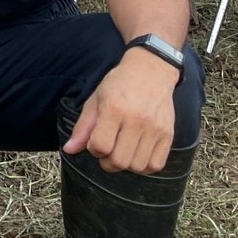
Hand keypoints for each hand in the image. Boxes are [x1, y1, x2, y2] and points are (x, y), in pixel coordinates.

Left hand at [62, 49, 179, 172]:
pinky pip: (156, 165)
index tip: (95, 142)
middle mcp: (137, 120)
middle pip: (119, 161)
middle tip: (107, 151)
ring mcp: (155, 128)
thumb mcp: (96, 99)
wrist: (151, 71)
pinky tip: (136, 154)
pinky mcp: (168, 134)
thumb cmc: (119, 84)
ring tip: (122, 151)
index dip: (94, 150)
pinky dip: (144, 167)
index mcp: (114, 109)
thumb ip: (83, 127)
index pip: (100, 146)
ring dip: (126, 165)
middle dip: (107, 162)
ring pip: (137, 166)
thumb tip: (69, 150)